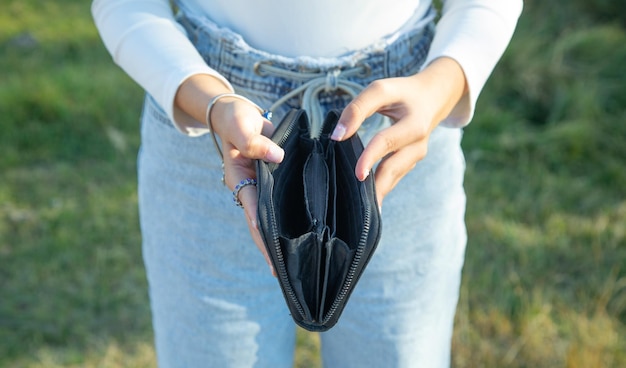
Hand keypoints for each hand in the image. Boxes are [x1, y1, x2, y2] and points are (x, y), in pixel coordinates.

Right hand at [211, 97, 282, 275]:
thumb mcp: (241, 125)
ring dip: (277, 242)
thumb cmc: (237, 120)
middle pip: (259, 224)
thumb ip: (255, 141)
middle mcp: (248, 190)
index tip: (269, 244)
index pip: (251, 205)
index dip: (260, 223)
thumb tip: (278, 157)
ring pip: (269, 221)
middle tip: (280, 272)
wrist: (239, 116)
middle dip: (268, 247)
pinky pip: (279, 209)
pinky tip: (299, 240)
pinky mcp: (272, 186)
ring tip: (291, 266)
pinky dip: (286, 224)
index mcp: (239, 179)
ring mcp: (260, 190)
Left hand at [331, 57, 466, 206]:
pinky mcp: (409, 164)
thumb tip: (337, 136)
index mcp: (414, 124)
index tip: (357, 174)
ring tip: (359, 213)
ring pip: (393, 179)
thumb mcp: (381, 90)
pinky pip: (393, 179)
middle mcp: (418, 145)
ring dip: (377, 193)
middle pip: (393, 169)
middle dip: (376, 188)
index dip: (370, 157)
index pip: (387, 142)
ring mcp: (415, 157)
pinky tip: (366, 202)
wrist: (433, 99)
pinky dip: (379, 188)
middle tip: (358, 209)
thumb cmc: (402, 93)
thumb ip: (357, 109)